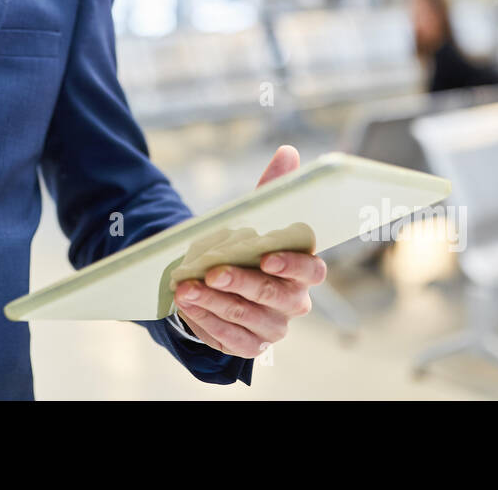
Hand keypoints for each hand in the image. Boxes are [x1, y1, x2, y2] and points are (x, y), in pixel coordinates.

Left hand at [173, 145, 326, 357]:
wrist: (225, 282)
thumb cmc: (248, 245)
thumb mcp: (259, 216)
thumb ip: (274, 187)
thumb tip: (287, 152)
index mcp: (304, 270)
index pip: (312, 270)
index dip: (292, 265)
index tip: (265, 256)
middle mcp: (294, 302)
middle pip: (275, 297)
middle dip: (241, 283)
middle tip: (211, 271)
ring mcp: (272, 327)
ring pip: (247, 319)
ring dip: (215, 303)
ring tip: (186, 288)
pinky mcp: (248, 345)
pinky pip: (230, 338)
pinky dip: (207, 321)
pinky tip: (188, 305)